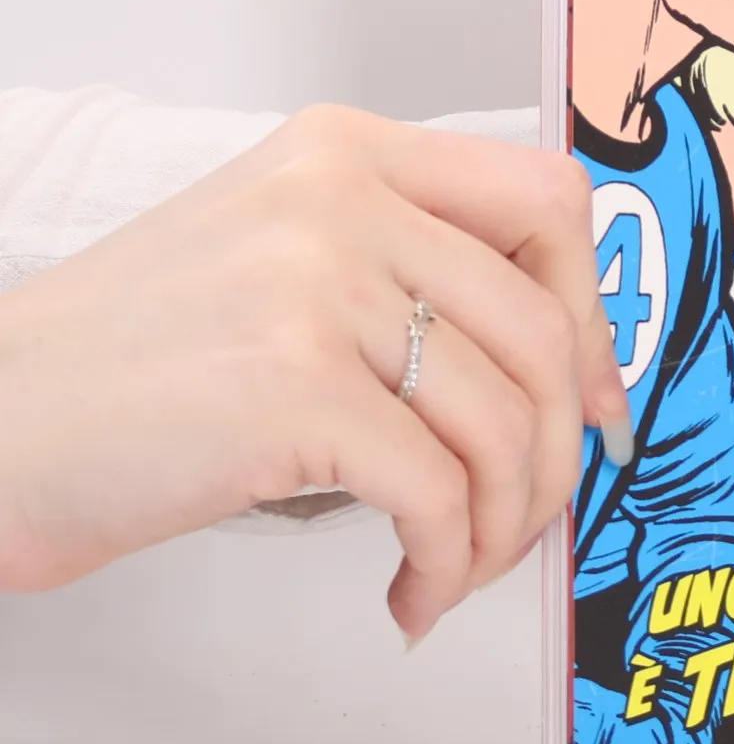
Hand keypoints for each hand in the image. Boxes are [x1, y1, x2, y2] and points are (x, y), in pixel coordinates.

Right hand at [0, 105, 628, 639]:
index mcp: (347, 153)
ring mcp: (318, 285)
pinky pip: (441, 492)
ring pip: (507, 418)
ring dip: (504, 523)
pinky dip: (449, 561)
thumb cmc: (128, 367)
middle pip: (545, 326)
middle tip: (534, 515)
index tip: (594, 398)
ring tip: (459, 566)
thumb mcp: (277, 259)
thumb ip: (408, 276)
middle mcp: (342, 198)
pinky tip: (413, 591)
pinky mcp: (294, 387)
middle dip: (561, 447)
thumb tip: (561, 369)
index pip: (547, 200)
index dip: (594, 313)